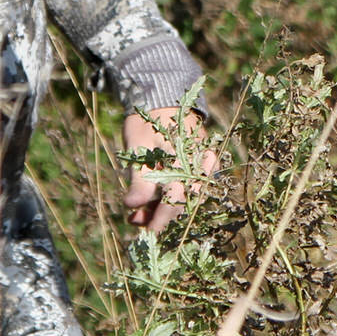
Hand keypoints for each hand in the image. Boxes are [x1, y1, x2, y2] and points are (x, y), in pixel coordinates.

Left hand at [123, 109, 219, 233]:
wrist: (162, 101)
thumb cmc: (147, 122)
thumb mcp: (137, 147)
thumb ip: (139, 179)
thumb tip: (132, 207)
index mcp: (185, 156)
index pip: (175, 197)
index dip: (161, 219)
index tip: (146, 234)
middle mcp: (200, 164)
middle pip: (183, 202)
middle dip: (159, 217)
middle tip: (136, 221)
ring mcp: (204, 166)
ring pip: (186, 199)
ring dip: (163, 210)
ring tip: (139, 213)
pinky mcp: (201, 168)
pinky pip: (189, 190)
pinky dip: (170, 199)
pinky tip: (152, 203)